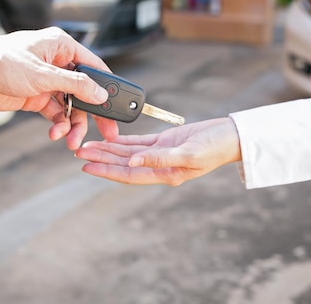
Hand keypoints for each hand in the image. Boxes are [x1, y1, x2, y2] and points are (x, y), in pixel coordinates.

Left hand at [0, 27, 118, 148]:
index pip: (95, 67)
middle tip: (108, 133)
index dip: (107, 87)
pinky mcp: (36, 97)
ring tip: (72, 141)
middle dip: (95, 113)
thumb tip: (99, 94)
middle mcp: (58, 63)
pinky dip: (58, 125)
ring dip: (74, 124)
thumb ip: (74, 85)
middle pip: (86, 90)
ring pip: (72, 106)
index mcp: (63, 47)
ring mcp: (48, 81)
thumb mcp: (41, 74)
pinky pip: (56, 113)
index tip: (118, 106)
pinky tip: (56, 134)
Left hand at [76, 117, 240, 184]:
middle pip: (123, 164)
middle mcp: (159, 166)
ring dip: (109, 149)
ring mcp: (161, 154)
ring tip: (88, 146)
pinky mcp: (165, 141)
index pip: (129, 174)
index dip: (106, 170)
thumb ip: (160, 158)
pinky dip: (124, 141)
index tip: (86, 166)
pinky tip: (110, 139)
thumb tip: (133, 163)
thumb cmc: (215, 147)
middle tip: (78, 153)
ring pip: (128, 152)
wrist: (231, 136)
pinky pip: (139, 142)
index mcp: (165, 174)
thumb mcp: (189, 153)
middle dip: (101, 158)